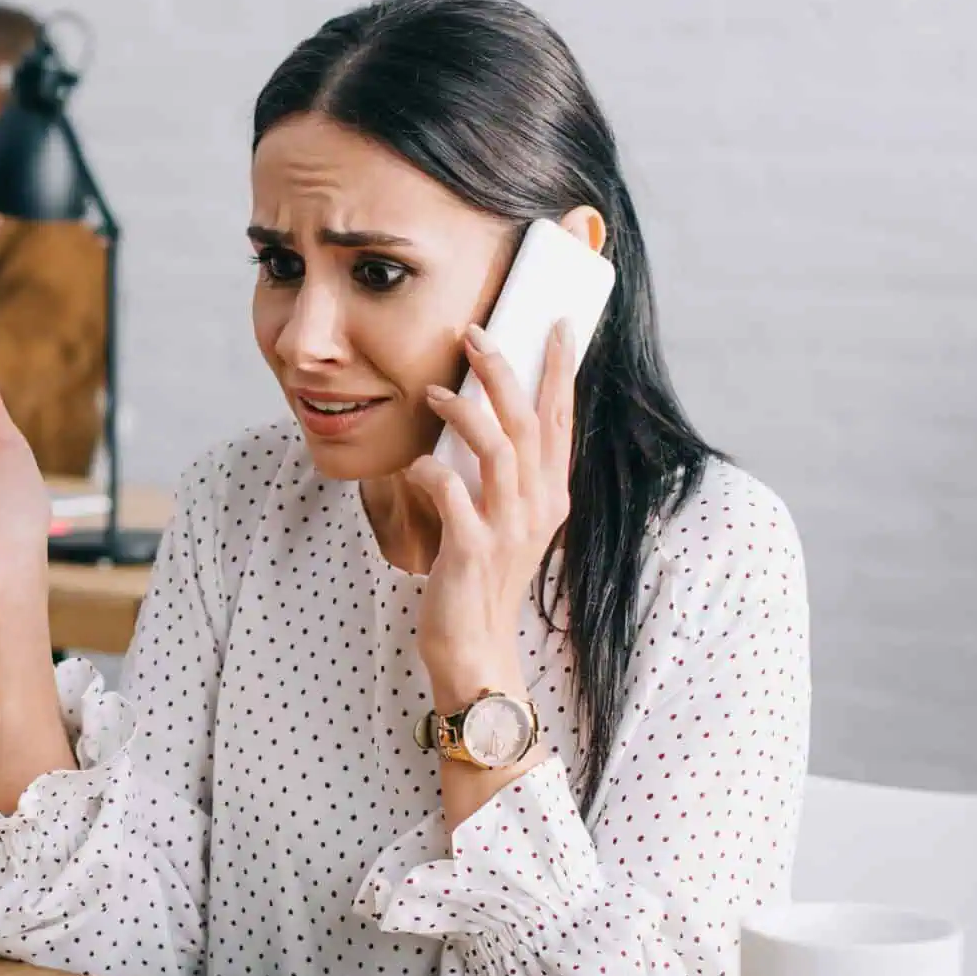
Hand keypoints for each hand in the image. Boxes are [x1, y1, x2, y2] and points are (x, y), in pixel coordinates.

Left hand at [408, 321, 577, 712]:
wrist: (475, 649)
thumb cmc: (479, 581)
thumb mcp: (502, 522)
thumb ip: (499, 478)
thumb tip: (476, 421)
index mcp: (550, 497)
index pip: (562, 422)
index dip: (560, 372)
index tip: (557, 326)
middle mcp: (538, 508)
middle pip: (531, 422)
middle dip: (505, 371)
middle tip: (476, 332)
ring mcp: (508, 529)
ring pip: (499, 449)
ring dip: (466, 411)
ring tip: (435, 391)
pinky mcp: (473, 549)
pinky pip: (451, 492)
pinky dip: (430, 470)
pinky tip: (414, 465)